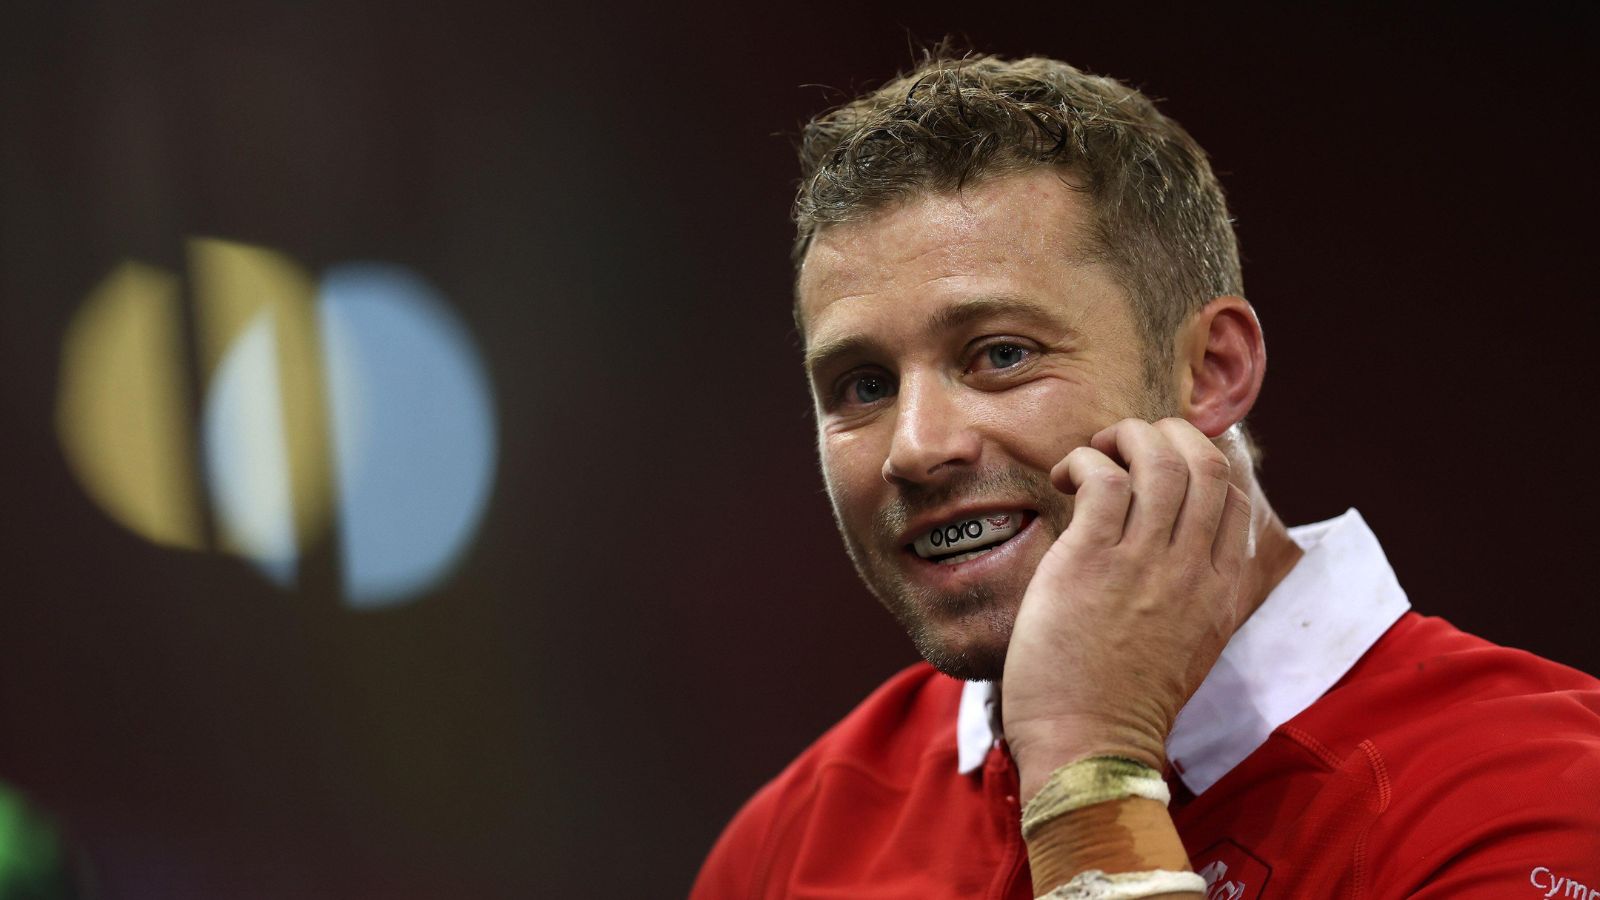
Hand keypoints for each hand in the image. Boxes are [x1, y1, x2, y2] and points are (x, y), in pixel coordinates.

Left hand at [1002, 417, 1252, 802]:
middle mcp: (1193, 569)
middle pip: (1206, 463)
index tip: (1161, 462)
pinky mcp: (1092, 561)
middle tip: (1125, 447)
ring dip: (1125, 437)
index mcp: (1221, 590)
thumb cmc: (1121, 702)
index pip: (1235, 496)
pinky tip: (1063, 476)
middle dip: (1166, 434)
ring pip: (1160, 458)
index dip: (1200, 461)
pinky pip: (1103, 478)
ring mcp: (1145, 563)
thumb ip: (1190, 596)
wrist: (1090, 746)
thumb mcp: (1187, 646)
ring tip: (1094, 454)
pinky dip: (1084, 460)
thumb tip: (1169, 552)